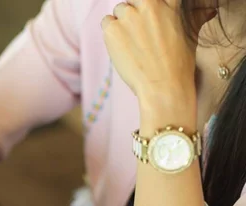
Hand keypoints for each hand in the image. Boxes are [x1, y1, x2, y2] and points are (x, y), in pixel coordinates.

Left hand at [101, 0, 215, 109]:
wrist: (162, 87)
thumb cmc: (178, 65)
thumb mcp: (190, 36)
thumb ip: (195, 18)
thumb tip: (209, 11)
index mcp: (169, 3)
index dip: (152, 9)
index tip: (151, 22)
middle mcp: (149, 4)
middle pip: (135, 0)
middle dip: (136, 13)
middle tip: (140, 34)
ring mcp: (129, 16)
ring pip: (119, 9)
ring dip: (122, 23)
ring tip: (131, 43)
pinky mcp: (112, 29)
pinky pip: (106, 22)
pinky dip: (110, 33)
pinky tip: (120, 48)